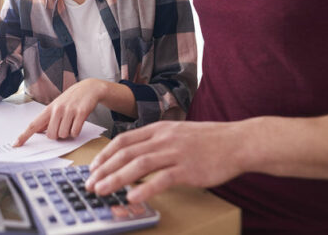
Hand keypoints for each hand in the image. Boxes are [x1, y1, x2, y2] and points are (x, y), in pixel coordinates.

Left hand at [13, 79, 106, 145]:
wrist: (89, 88)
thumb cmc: (72, 98)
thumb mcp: (58, 105)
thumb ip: (48, 118)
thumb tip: (38, 130)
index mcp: (49, 108)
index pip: (33, 124)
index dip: (24, 136)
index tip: (16, 145)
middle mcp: (58, 109)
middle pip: (51, 135)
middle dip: (57, 135)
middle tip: (64, 126)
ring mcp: (69, 111)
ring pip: (63, 135)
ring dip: (68, 133)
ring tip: (72, 122)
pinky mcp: (81, 113)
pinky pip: (75, 132)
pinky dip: (76, 132)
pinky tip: (78, 122)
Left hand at [85, 120, 245, 202]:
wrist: (236, 142)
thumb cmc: (207, 140)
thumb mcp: (177, 133)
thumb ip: (156, 142)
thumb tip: (134, 156)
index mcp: (158, 129)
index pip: (124, 140)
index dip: (105, 154)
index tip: (94, 167)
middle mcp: (164, 138)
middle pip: (126, 152)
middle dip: (104, 169)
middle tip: (90, 183)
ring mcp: (176, 152)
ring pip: (139, 164)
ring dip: (116, 178)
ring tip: (102, 190)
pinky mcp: (188, 169)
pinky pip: (162, 179)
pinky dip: (145, 189)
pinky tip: (132, 198)